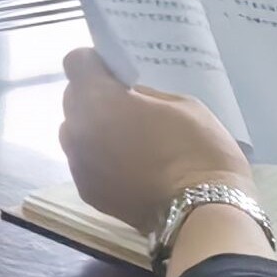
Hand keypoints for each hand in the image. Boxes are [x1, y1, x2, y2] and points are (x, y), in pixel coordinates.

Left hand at [60, 47, 250, 230]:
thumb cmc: (199, 151)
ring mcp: (77, 163)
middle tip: (128, 108)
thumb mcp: (183, 105)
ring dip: (94, 129)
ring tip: (129, 140)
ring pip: (76, 132)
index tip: (116, 73)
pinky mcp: (86, 191)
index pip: (77, 62)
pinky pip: (85, 161)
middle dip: (96, 96)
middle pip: (74, 98)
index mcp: (98, 100)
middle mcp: (76, 129)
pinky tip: (130, 168)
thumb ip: (145, 95)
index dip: (95, 63)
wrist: (202, 213)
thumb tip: (129, 95)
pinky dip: (99, 159)